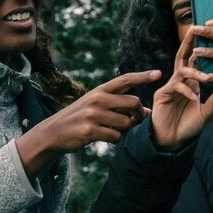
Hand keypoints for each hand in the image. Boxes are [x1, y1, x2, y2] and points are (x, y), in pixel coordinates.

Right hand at [15, 70, 159, 176]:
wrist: (52, 132)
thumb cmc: (79, 119)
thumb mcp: (95, 106)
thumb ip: (118, 106)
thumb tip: (146, 111)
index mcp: (99, 90)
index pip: (125, 80)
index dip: (143, 76)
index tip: (159, 73)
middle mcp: (97, 99)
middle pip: (133, 102)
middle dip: (138, 114)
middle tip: (134, 121)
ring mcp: (93, 114)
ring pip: (126, 123)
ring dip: (125, 130)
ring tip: (114, 131)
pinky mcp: (90, 130)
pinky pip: (115, 136)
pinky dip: (115, 139)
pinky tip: (105, 138)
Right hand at [151, 27, 212, 149]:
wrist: (171, 141)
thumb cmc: (188, 127)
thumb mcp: (207, 113)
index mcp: (192, 83)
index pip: (196, 61)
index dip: (202, 49)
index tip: (210, 35)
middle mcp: (180, 81)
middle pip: (184, 58)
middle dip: (188, 44)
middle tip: (194, 30)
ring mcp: (171, 87)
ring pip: (181, 71)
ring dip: (193, 72)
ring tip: (205, 76)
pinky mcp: (162, 95)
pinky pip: (176, 87)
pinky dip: (186, 91)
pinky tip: (194, 98)